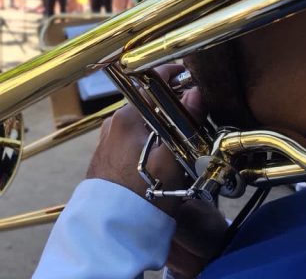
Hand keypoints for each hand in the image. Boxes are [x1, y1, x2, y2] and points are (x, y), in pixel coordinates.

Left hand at [86, 65, 226, 277]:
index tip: (193, 76)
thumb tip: (197, 92)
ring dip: (164, 127)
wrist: (111, 229)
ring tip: (185, 144)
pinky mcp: (108, 157)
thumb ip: (185, 123)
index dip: (175, 75)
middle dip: (174, 107)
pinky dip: (152, 142)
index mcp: (126, 117)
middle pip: (149, 103)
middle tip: (198, 118)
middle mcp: (113, 123)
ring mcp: (108, 140)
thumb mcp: (172, 159)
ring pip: (144, 123)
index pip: (152, 81)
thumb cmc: (142, 195)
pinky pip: (135, 140)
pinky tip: (165, 160)